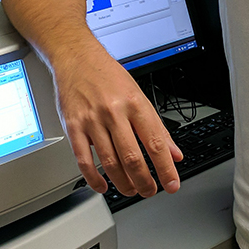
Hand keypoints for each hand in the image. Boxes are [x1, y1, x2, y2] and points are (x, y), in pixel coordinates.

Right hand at [51, 36, 182, 198]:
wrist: (76, 57)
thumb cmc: (108, 75)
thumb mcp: (139, 95)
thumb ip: (157, 127)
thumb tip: (174, 153)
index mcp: (135, 104)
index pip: (155, 142)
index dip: (165, 167)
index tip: (172, 184)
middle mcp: (114, 112)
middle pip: (132, 157)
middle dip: (144, 181)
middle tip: (150, 191)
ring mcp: (92, 120)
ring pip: (110, 162)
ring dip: (123, 183)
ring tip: (131, 190)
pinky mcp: (73, 126)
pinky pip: (84, 160)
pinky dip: (94, 178)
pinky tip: (103, 185)